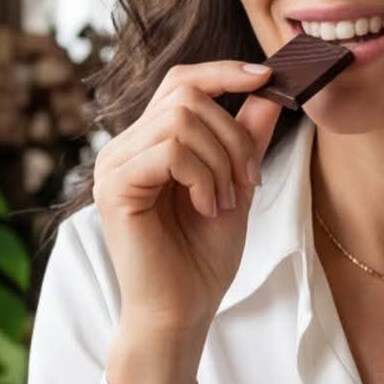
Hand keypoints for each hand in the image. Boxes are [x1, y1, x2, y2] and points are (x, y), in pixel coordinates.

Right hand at [92, 60, 285, 344]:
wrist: (181, 311)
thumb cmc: (202, 258)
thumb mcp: (236, 187)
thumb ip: (247, 139)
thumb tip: (270, 90)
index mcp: (148, 143)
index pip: (180, 81)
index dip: (223, 73)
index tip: (267, 77)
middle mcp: (124, 147)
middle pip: (186, 95)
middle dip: (233, 135)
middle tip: (247, 182)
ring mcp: (114, 165)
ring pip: (180, 120)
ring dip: (221, 160)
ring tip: (224, 201)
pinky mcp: (115, 187)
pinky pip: (170, 151)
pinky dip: (202, 176)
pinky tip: (206, 206)